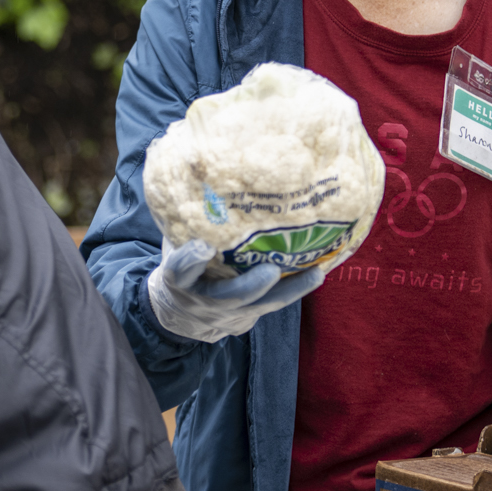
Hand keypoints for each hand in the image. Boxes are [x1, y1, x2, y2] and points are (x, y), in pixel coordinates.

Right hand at [146, 238, 325, 343]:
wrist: (184, 312)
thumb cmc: (184, 264)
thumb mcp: (174, 246)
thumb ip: (187, 223)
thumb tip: (204, 176)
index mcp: (178, 279)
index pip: (179, 270)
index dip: (190, 260)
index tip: (204, 246)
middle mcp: (202, 300)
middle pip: (227, 297)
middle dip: (250, 286)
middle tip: (271, 271)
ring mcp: (227, 312)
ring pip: (260, 305)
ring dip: (288, 290)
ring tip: (314, 274)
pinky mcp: (248, 315)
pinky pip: (274, 304)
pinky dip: (296, 289)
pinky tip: (317, 273)